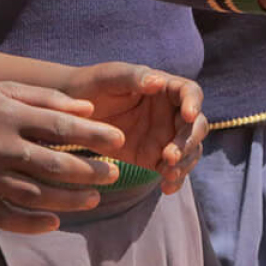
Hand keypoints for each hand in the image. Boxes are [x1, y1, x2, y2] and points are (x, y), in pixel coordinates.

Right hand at [0, 81, 126, 234]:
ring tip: (94, 200)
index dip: (95, 136)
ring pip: (36, 195)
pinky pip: (4, 217)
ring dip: (69, 200)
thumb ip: (45, 99)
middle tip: (114, 174)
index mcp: (9, 116)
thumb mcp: (1, 89)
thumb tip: (88, 110)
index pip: (63, 129)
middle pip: (55, 165)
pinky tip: (54, 222)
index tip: (118, 141)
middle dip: (90, 172)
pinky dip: (31, 223)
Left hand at [59, 63, 207, 194]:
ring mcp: (165, 137)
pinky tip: (166, 188)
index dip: (194, 103)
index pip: (190, 92)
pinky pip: (173, 170)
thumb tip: (158, 82)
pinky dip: (175, 180)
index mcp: (165, 87)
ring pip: (189, 150)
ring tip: (167, 173)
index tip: (189, 116)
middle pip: (195, 126)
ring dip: (185, 162)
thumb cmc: (92, 86)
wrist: (71, 115)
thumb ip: (133, 77)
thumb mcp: (109, 78)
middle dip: (188, 141)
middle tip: (170, 155)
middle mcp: (171, 112)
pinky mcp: (153, 158)